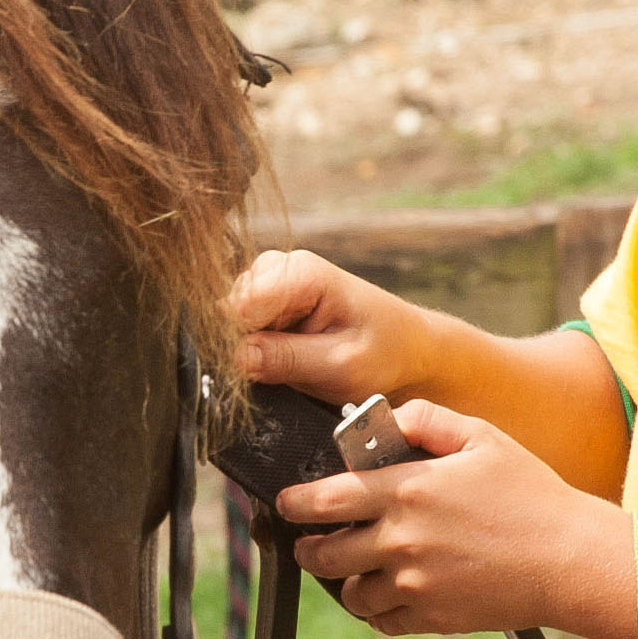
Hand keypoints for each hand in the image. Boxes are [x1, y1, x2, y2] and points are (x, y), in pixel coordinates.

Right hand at [227, 248, 429, 407]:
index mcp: (301, 271)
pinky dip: (255, 350)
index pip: (241, 304)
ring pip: (229, 321)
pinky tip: (283, 360)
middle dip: (245, 344)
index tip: (263, 369)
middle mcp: (281, 269)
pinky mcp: (268, 305)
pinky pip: (239, 329)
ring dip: (252, 349)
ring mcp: (272, 286)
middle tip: (286, 369)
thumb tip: (235, 356)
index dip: (243, 341)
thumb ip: (286, 358)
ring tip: (293, 363)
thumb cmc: (385, 354)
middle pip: (229, 309)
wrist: (407, 353)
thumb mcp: (340, 364)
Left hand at [280, 402, 625, 638]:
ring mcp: (414, 584)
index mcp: (407, 491)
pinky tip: (392, 594)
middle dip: (308, 549)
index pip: (325, 499)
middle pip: (324, 554)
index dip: (294, 502)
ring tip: (357, 571)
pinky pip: (383, 622)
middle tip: (309, 544)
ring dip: (347, 583)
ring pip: (350, 594)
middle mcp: (401, 540)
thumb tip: (391, 416)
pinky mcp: (432, 618)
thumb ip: (429, 421)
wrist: (571, 560)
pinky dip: (380, 611)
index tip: (286, 503)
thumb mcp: (483, 438)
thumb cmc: (532, 495)